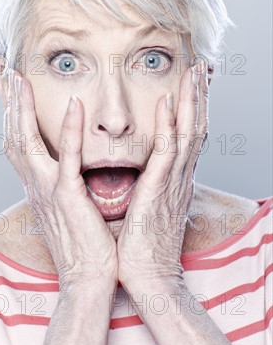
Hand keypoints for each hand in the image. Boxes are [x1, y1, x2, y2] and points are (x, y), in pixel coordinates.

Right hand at [2, 69, 117, 289]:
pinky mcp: (69, 196)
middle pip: (13, 136)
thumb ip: (61, 182)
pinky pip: (68, 158)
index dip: (11, 115)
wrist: (88, 279)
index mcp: (36, 186)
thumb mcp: (64, 207)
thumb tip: (65, 165)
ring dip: (23, 109)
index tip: (11, 89)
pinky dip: (70, 130)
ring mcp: (49, 189)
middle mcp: (35, 184)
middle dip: (8, 104)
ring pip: (28, 142)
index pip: (17, 143)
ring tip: (22, 80)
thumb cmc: (82, 243)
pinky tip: (74, 105)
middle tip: (7, 74)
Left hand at [117, 61, 208, 286]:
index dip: (192, 107)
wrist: (148, 277)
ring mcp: (173, 182)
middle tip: (200, 67)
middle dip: (198, 95)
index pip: (188, 135)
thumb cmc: (145, 244)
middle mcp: (180, 176)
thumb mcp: (152, 206)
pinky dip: (168, 124)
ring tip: (193, 72)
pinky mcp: (159, 190)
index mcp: (176, 179)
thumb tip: (146, 170)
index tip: (192, 83)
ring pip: (187, 132)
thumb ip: (152, 184)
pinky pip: (166, 151)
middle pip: (195, 127)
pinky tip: (167, 101)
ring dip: (191, 100)